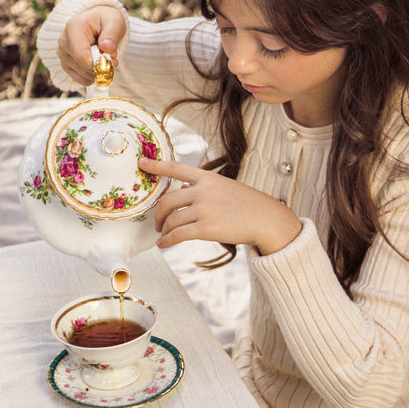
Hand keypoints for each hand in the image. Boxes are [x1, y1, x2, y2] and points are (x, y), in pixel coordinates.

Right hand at [57, 5, 126, 84]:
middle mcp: (63, 41)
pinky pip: (80, 79)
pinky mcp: (65, 63)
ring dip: (98, 71)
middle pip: (82, 66)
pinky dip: (92, 76)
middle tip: (111, 58)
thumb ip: (112, 34)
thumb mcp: (114, 22)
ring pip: (82, 74)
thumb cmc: (106, 21)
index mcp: (73, 28)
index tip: (111, 61)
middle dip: (100, 67)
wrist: (97, 22)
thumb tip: (107, 48)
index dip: (97, 64)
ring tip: (103, 57)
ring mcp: (62, 53)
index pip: (81, 56)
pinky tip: (97, 66)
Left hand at [139, 158, 302, 255]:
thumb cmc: (248, 205)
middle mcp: (203, 191)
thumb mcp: (226, 188)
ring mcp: (204, 209)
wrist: (267, 220)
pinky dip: (167, 241)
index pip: (177, 168)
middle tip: (158, 222)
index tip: (141, 163)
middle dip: (159, 214)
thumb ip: (203, 188)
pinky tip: (164, 244)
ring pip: (171, 219)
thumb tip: (182, 190)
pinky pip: (178, 235)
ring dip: (164, 229)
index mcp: (208, 178)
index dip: (157, 165)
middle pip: (167, 200)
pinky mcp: (206, 228)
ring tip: (163, 235)